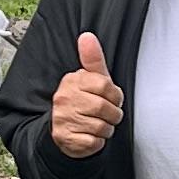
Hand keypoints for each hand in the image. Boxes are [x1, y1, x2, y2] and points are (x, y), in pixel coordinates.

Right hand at [48, 27, 124, 157]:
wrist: (63, 130)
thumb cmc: (82, 102)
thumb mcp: (90, 79)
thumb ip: (92, 59)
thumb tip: (87, 36)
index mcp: (72, 81)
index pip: (104, 85)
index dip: (115, 95)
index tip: (112, 99)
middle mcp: (64, 99)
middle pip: (104, 107)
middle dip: (113, 114)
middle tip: (108, 115)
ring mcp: (63, 119)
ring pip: (101, 126)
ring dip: (106, 129)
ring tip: (98, 125)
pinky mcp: (65, 138)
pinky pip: (94, 142)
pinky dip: (97, 141)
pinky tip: (90, 135)